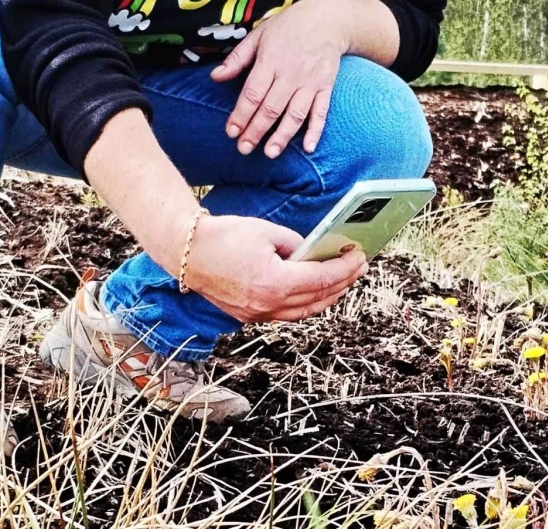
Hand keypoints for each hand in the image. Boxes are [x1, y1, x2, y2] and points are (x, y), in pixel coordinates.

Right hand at [183, 213, 367, 321]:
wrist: (188, 252)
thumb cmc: (224, 237)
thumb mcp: (267, 232)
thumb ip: (296, 244)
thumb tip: (314, 252)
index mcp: (275, 283)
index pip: (322, 279)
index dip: (344, 268)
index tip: (359, 257)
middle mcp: (268, 304)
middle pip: (317, 298)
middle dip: (343, 282)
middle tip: (358, 267)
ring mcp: (258, 314)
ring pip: (304, 312)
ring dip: (327, 298)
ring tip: (343, 282)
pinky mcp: (249, 315)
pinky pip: (287, 315)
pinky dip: (305, 305)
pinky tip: (315, 293)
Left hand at [211, 0, 350, 157]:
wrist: (327, 19)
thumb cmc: (288, 27)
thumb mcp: (258, 35)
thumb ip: (237, 58)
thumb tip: (215, 77)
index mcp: (270, 61)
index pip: (252, 94)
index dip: (240, 115)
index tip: (231, 132)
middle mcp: (290, 74)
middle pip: (271, 108)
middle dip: (256, 131)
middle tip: (244, 149)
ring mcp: (310, 82)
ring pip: (295, 114)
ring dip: (282, 135)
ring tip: (270, 153)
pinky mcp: (325, 86)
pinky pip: (321, 112)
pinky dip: (316, 130)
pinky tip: (308, 147)